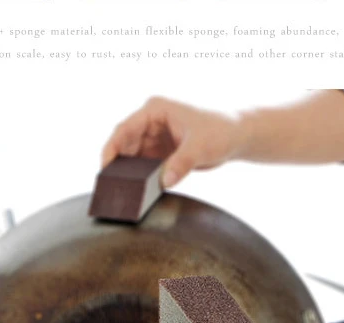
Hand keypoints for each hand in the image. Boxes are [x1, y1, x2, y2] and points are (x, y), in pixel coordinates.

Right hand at [101, 96, 245, 188]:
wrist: (238, 137)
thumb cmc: (222, 130)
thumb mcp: (200, 146)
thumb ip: (181, 163)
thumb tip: (164, 182)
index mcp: (155, 110)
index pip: (124, 128)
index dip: (111, 148)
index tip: (105, 168)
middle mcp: (151, 122)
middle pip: (124, 145)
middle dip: (118, 165)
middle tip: (113, 187)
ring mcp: (155, 137)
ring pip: (132, 158)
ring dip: (129, 174)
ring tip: (124, 192)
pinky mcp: (161, 152)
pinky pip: (144, 167)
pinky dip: (141, 179)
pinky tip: (139, 192)